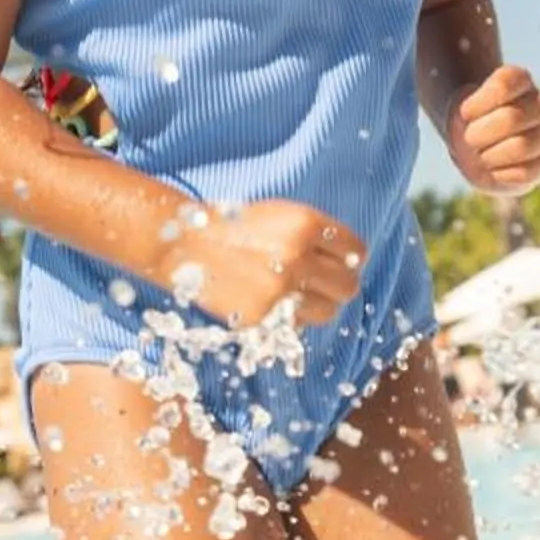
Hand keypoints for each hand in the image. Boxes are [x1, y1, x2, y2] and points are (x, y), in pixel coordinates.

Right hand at [153, 198, 364, 329]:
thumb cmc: (233, 225)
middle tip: (325, 284)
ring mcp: (280, 290)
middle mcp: (298, 256)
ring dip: (319, 305)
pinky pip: (296, 324)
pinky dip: (292, 318)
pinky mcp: (263, 316)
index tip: (342, 262)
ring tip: (300, 296)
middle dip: (340, 285)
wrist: (184, 243)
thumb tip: (348, 261)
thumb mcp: (279, 215)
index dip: (350, 258)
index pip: (355, 250)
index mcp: (305, 222)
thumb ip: (314, 235)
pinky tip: (275, 302)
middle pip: (348, 286)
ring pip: (327, 311)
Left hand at [447, 64, 539, 193]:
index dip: (478, 103)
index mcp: (521, 81)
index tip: (466, 113)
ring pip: (521, 147)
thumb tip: (464, 110)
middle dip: (480, 134)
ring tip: (480, 156)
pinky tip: (492, 169)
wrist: (473, 147)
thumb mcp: (461, 104)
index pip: (503, 85)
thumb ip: (466, 104)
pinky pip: (525, 173)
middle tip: (469, 139)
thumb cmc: (469, 120)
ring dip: (490, 155)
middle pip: (511, 118)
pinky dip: (500, 174)